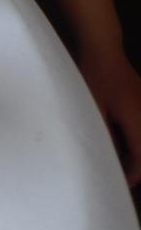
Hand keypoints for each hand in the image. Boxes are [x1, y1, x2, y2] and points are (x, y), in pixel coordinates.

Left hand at [80, 47, 140, 185]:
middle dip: (137, 164)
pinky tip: (122, 136)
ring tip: (120, 156)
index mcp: (137, 121)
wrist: (104, 49)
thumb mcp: (93, 107)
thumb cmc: (95, 76)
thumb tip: (106, 154)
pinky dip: (136, 137)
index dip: (133, 174)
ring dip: (137, 150)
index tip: (120, 181)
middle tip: (120, 171)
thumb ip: (102, 132)